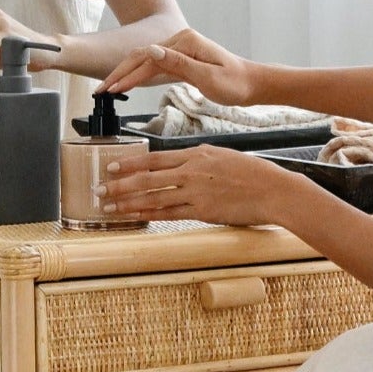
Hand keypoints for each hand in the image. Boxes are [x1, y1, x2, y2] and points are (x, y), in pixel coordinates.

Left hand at [100, 144, 295, 229]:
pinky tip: (134, 217)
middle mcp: (191, 170)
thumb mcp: (222, 156)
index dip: (130, 163)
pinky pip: (168, 214)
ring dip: (127, 202)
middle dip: (119, 184)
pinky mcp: (202, 211)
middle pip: (146, 177)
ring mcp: (195, 191)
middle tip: (99, 189)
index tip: (111, 167)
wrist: (273, 189)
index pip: (155, 158)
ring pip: (153, 197)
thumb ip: (199, 161)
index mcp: (196, 154)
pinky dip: (148, 215)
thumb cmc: (252, 174)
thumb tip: (181, 166)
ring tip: (108, 208)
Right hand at [101, 25, 263, 104]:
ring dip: (126, 75)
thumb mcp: (208, 77)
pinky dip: (139, 75)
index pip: (146, 59)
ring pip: (145, 61)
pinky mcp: (182, 59)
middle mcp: (180, 41)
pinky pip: (155, 66)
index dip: (126, 75)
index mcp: (185, 42)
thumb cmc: (235, 83)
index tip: (109, 90)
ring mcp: (180, 49)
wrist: (253, 84)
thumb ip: (179, 64)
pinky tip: (127, 83)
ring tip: (107, 88)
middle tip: (99, 91)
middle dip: (119, 74)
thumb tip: (151, 50)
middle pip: (141, 56)